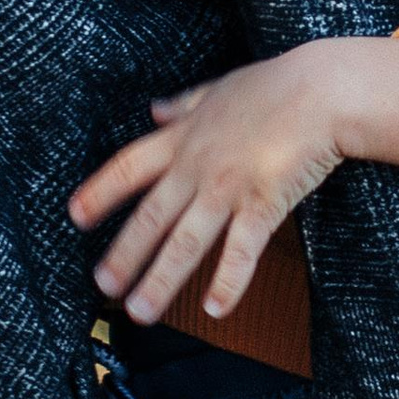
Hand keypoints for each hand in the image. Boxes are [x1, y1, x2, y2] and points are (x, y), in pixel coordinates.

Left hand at [69, 36, 398, 326]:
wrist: (322, 90)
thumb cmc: (275, 86)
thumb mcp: (219, 88)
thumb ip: (184, 105)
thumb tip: (156, 109)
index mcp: (182, 138)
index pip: (128, 168)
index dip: (100, 193)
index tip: (76, 217)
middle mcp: (196, 166)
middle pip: (151, 217)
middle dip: (124, 254)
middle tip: (103, 288)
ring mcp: (228, 187)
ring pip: (186, 241)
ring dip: (161, 280)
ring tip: (142, 312)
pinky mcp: (264, 203)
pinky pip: (241, 250)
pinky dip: (227, 281)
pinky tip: (215, 309)